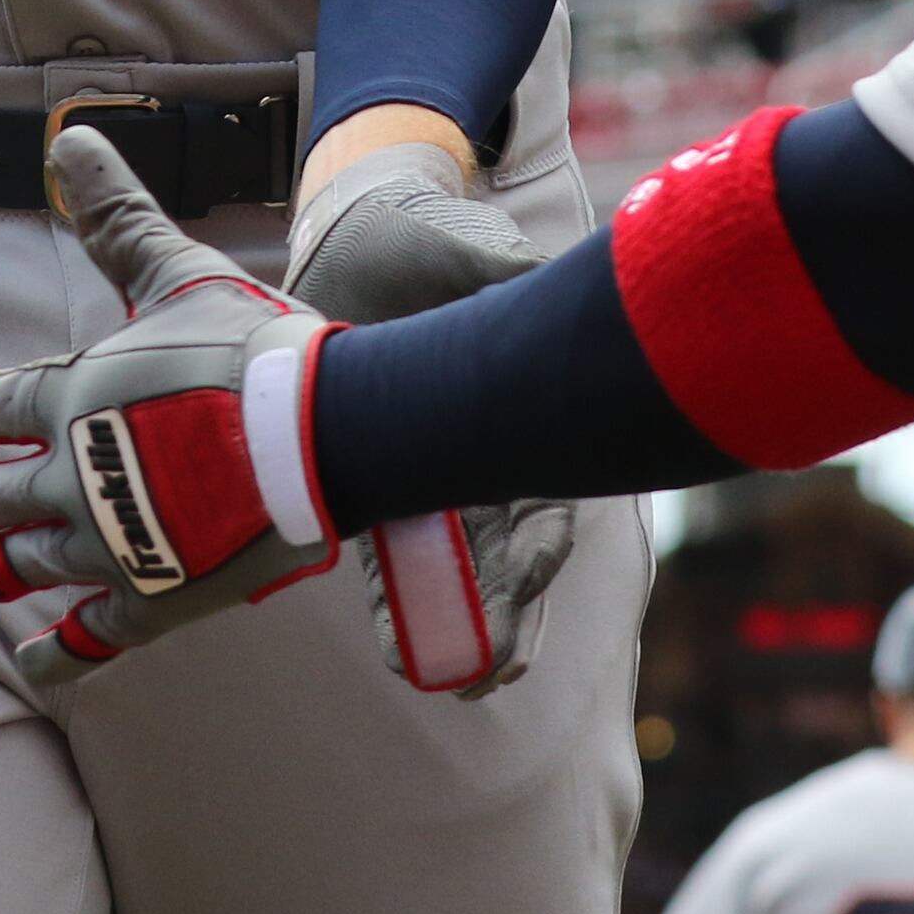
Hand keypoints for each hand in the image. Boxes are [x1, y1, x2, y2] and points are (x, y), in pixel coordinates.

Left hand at [0, 126, 335, 686]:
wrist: (314, 435)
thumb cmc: (249, 349)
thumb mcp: (176, 271)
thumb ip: (118, 217)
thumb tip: (72, 137)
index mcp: (71, 399)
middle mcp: (70, 478)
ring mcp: (106, 546)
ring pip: (16, 570)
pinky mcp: (152, 599)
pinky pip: (90, 638)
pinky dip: (55, 653)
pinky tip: (29, 663)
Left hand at [288, 138, 577, 698]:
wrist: (363, 232)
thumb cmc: (440, 241)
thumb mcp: (483, 255)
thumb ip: (508, 278)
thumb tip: (530, 282)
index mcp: (523, 408)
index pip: (549, 493)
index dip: (545, 539)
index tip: (532, 570)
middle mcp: (482, 451)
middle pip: (507, 552)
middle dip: (508, 614)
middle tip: (500, 668)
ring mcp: (427, 468)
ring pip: (454, 568)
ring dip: (459, 627)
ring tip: (457, 681)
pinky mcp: (369, 473)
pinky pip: (385, 550)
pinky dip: (396, 605)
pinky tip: (400, 654)